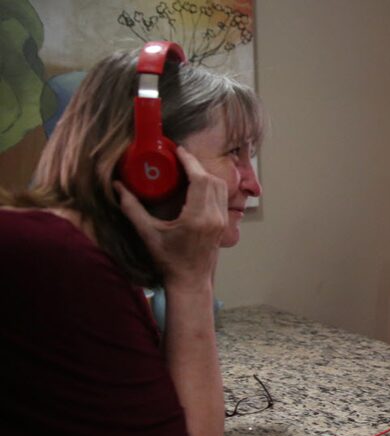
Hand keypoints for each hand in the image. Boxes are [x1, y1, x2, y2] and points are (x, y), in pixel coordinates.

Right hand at [115, 146, 226, 288]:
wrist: (190, 282)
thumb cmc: (168, 261)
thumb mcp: (147, 234)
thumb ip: (132, 209)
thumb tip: (117, 186)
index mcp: (198, 217)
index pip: (200, 179)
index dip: (190, 161)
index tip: (178, 151)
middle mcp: (214, 217)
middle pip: (212, 179)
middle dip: (196, 166)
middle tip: (179, 159)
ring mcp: (222, 221)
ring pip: (220, 187)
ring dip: (205, 175)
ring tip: (187, 169)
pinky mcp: (223, 224)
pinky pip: (222, 197)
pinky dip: (212, 186)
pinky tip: (197, 185)